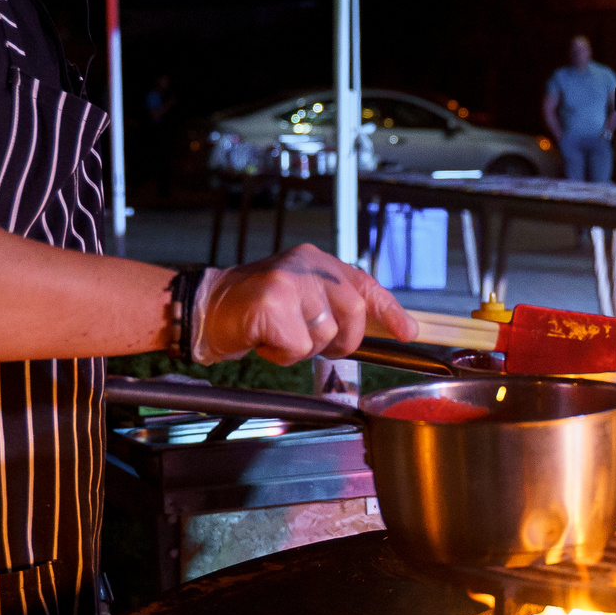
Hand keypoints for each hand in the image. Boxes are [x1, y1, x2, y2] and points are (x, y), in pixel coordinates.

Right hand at [194, 245, 413, 365]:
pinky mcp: (272, 302)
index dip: (390, 309)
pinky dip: (281, 353)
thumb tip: (377, 327)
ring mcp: (289, 281)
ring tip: (277, 335)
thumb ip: (335, 305)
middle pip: (353, 311)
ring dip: (302, 348)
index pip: (364, 283)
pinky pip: (297, 345)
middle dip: (341, 340)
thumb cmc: (255, 308)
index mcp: (317, 261)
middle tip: (314, 345)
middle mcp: (307, 264)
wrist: (207, 308)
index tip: (408, 331)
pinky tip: (264, 340)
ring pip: (325, 333)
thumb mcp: (300, 297)